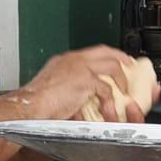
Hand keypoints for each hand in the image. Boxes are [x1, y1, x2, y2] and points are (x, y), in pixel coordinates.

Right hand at [18, 45, 138, 121]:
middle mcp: (73, 60)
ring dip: (122, 80)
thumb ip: (69, 85)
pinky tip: (109, 110)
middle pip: (106, 51)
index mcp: (65, 60)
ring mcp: (79, 68)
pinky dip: (110, 101)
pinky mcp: (84, 80)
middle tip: (131, 66)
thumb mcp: (53, 87)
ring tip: (125, 91)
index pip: (92, 52)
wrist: (29, 107)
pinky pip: (106, 89)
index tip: (117, 62)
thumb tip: (83, 96)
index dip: (108, 56)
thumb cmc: (36, 103)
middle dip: (122, 58)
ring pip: (112, 66)